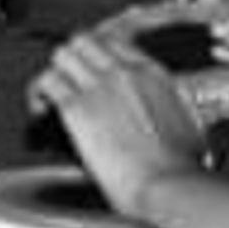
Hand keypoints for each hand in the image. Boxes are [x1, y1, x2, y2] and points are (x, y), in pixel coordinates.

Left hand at [28, 26, 209, 218]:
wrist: (169, 186)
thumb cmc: (181, 168)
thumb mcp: (190, 126)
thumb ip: (173, 109)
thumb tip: (172, 115)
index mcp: (152, 74)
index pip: (114, 43)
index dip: (98, 56)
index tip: (92, 70)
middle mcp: (124, 72)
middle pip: (84, 41)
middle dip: (73, 59)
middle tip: (69, 80)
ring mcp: (99, 86)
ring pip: (62, 54)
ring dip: (55, 72)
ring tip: (52, 94)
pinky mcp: (77, 108)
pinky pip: (46, 82)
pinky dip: (38, 94)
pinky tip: (40, 110)